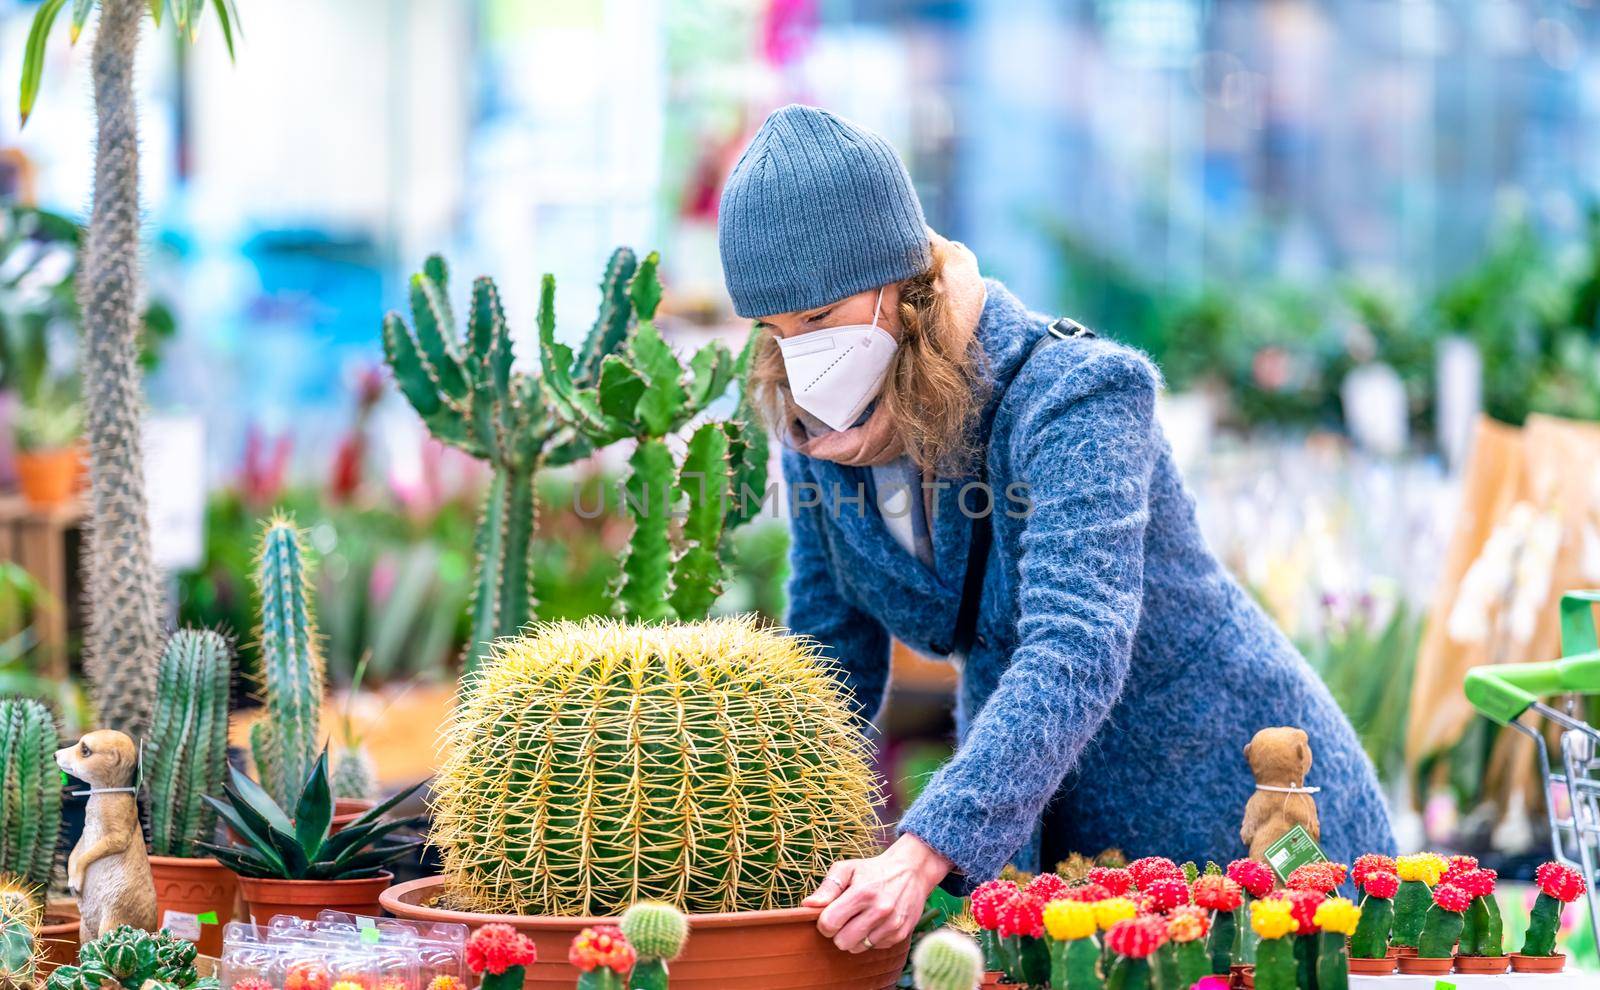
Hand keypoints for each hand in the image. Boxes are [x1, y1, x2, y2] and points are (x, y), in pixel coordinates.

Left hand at [805, 833, 951, 952]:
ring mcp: (892, 924)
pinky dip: (870, 938)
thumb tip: (807, 906)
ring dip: (854, 937)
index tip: (829, 915)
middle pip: (842, 942)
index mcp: (862, 893)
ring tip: (860, 919)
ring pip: (857, 948)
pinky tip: (875, 922)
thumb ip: (827, 887)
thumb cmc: (873, 870)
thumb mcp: (848, 869)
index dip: (824, 922)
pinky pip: (873, 948)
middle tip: (844, 918)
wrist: (912, 871)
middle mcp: (879, 910)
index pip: (829, 923)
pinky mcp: (900, 934)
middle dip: (838, 932)